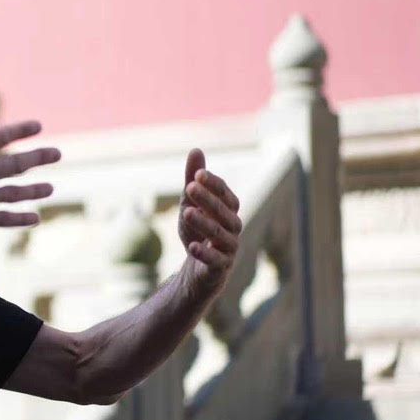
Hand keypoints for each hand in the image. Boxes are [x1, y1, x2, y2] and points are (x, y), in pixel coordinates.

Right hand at [0, 101, 60, 248]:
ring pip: (13, 193)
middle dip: (38, 157)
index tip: (38, 126)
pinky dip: (20, 218)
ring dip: (34, 190)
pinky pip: (2, 220)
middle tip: (56, 153)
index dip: (21, 130)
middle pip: (14, 164)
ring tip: (50, 187)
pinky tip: (35, 217)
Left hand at [178, 149, 241, 294]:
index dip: (213, 184)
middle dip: (207, 200)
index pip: (225, 194)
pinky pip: (216, 260)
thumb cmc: (198, 231)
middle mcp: (233, 227)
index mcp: (229, 210)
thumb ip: (193, 181)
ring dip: (204, 223)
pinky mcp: (220, 268)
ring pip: (220, 234)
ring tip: (186, 213)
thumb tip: (196, 149)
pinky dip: (205, 253)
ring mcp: (229, 248)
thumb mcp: (191, 204)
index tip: (198, 174)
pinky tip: (192, 246)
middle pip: (224, 212)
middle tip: (190, 187)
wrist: (199, 270)